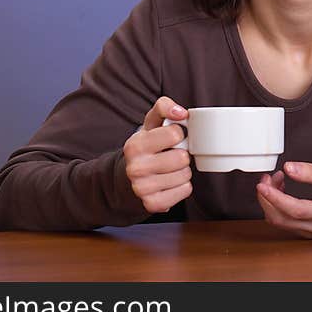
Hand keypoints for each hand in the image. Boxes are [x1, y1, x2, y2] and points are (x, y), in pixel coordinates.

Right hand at [123, 96, 191, 213]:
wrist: (126, 180)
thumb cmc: (145, 148)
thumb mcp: (150, 124)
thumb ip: (164, 107)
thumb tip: (182, 112)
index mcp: (135, 145)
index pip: (175, 133)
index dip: (178, 134)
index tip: (170, 138)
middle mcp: (136, 168)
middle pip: (182, 157)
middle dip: (181, 155)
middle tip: (171, 156)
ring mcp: (143, 188)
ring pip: (185, 175)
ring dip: (183, 171)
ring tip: (169, 169)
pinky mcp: (153, 204)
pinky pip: (185, 190)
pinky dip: (182, 186)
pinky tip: (170, 182)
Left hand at [256, 162, 311, 238]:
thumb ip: (310, 172)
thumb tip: (289, 168)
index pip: (295, 209)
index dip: (276, 198)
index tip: (262, 186)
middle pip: (281, 218)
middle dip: (267, 197)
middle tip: (266, 178)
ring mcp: (310, 231)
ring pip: (280, 221)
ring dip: (271, 201)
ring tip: (275, 180)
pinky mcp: (306, 230)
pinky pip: (285, 221)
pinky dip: (277, 206)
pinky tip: (281, 190)